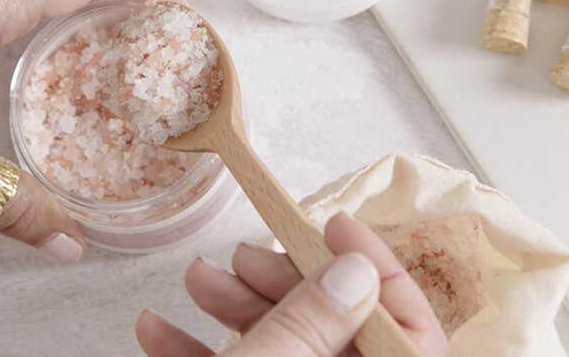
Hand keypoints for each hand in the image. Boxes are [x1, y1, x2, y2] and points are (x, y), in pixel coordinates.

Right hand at [136, 212, 448, 355]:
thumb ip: (314, 322)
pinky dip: (198, 350)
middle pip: (336, 328)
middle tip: (243, 255)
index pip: (411, 330)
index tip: (329, 223)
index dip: (377, 268)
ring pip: (284, 346)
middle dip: (282, 281)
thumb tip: (356, 268)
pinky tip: (157, 329)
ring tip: (195, 278)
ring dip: (234, 307)